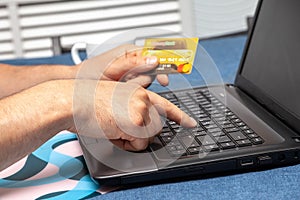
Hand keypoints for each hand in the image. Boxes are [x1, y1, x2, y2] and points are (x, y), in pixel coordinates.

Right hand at [70, 81, 196, 150]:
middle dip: (140, 135)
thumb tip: (141, 127)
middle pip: (155, 129)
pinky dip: (125, 144)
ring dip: (132, 140)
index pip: (166, 105)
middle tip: (120, 128)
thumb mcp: (115, 102)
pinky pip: (138, 144)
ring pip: (148, 138)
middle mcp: (144, 98)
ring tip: (114, 127)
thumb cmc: (88, 102)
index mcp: (139, 92)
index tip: (191, 123)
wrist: (74, 101)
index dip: (180, 117)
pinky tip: (113, 131)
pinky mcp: (136, 120)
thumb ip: (133, 111)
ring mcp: (142, 108)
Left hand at [76, 44, 168, 86]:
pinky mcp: (130, 83)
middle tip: (162, 82)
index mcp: (130, 51)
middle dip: (156, 75)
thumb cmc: (92, 71)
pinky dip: (138, 90)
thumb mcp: (114, 67)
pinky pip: (141, 86)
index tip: (169, 72)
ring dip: (143, 83)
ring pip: (148, 78)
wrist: (81, 84)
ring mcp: (132, 72)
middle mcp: (133, 61)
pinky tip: (129, 90)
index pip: (153, 53)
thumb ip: (134, 63)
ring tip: (129, 84)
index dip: (163, 62)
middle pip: (154, 66)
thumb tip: (154, 60)